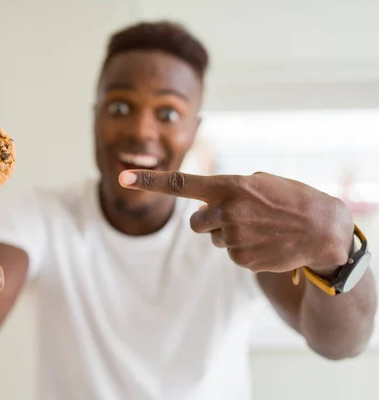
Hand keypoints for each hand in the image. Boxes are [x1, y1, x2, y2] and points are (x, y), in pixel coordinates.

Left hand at [119, 170, 353, 274]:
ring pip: (214, 239)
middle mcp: (226, 212)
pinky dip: (243, 249)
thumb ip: (226, 191)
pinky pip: (230, 254)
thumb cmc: (289, 199)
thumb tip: (203, 207)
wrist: (322, 230)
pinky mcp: (242, 260)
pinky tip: (265, 243)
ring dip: (230, 234)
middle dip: (209, 221)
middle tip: (237, 217)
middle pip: (196, 223)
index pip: (180, 184)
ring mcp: (234, 238)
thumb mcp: (258, 182)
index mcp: (228, 187)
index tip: (123, 175)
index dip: (149, 180)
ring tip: (259, 229)